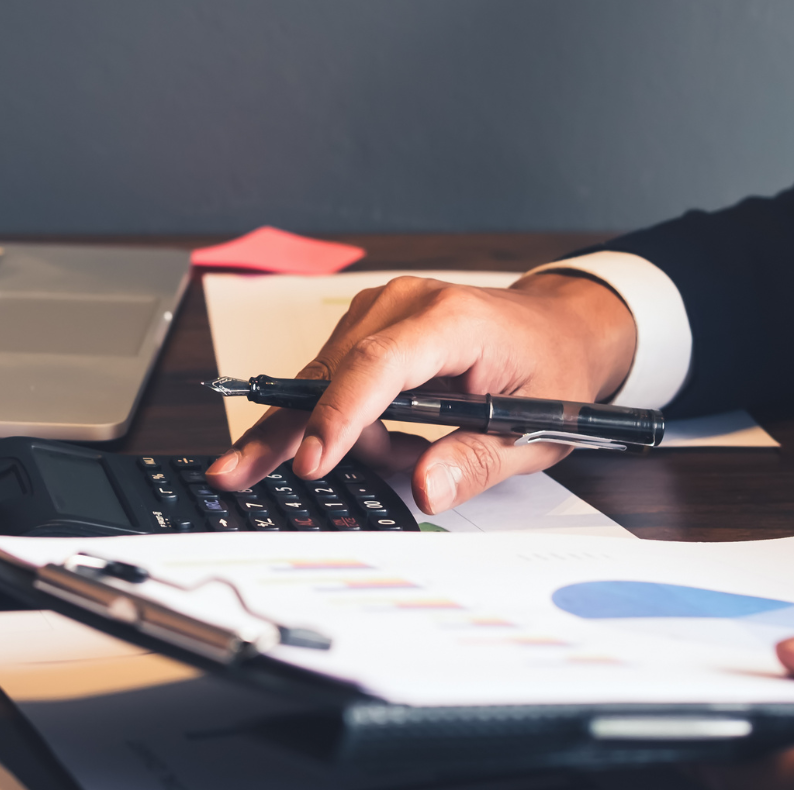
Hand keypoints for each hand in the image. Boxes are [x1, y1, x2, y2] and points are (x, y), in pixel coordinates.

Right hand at [205, 272, 636, 511]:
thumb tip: (425, 488)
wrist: (556, 329)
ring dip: (348, 436)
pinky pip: (333, 380)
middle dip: (294, 434)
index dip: (339, 415)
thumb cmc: (548, 369)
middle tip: (237, 474)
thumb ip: (476, 462)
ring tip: (407, 455)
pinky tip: (389, 436)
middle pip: (326, 373)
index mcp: (452, 321)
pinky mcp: (366, 326)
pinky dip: (350, 420)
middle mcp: (405, 304)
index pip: (378, 365)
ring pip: (323, 382)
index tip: (312, 462)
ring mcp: (379, 310)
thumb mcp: (535, 431)